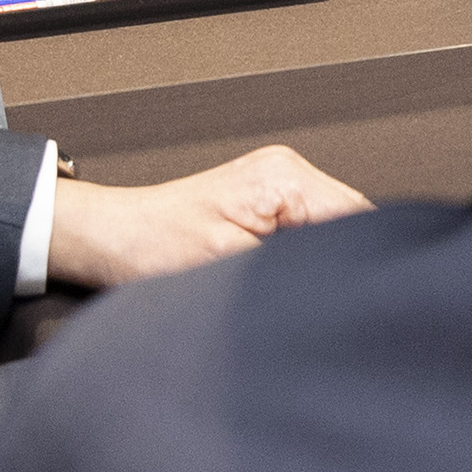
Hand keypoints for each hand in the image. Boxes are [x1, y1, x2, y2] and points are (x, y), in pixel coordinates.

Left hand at [44, 144, 368, 290]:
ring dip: (319, 264)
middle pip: (352, 224)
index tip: (346, 300)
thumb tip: (339, 280)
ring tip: (290, 290)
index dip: (358, 263)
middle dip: (339, 264)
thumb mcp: (229, 266)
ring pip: (335, 231)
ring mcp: (281, 185)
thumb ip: (294, 267)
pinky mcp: (271, 203)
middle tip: (311, 300)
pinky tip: (285, 280)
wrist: (111, 238)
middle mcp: (289, 171)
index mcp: (285, 178)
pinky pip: (312, 232)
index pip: (360, 219)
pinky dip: (303, 259)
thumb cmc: (150, 247)